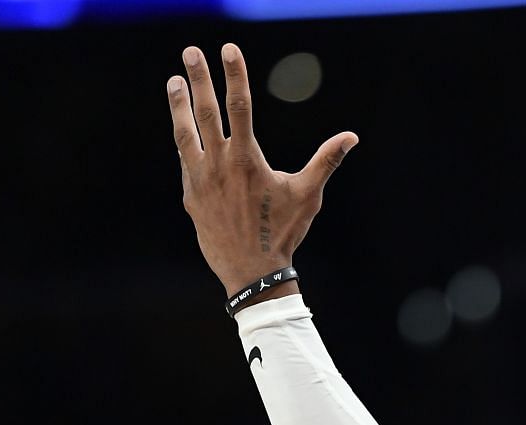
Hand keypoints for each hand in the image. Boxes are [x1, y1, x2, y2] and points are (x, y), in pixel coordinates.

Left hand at [166, 43, 356, 294]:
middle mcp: (219, 164)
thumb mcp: (308, 195)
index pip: (239, 106)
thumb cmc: (284, 232)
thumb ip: (326, 160)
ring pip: (185, 133)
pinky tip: (184, 130)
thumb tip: (351, 137)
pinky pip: (186, 161)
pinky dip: (185, 142)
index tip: (228, 49)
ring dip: (178, 105)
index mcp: (247, 159)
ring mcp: (200, 179)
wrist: (252, 273)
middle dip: (199, 78)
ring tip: (173, 82)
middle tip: (191, 52)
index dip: (235, 74)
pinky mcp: (191, 195)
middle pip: (206, 111)